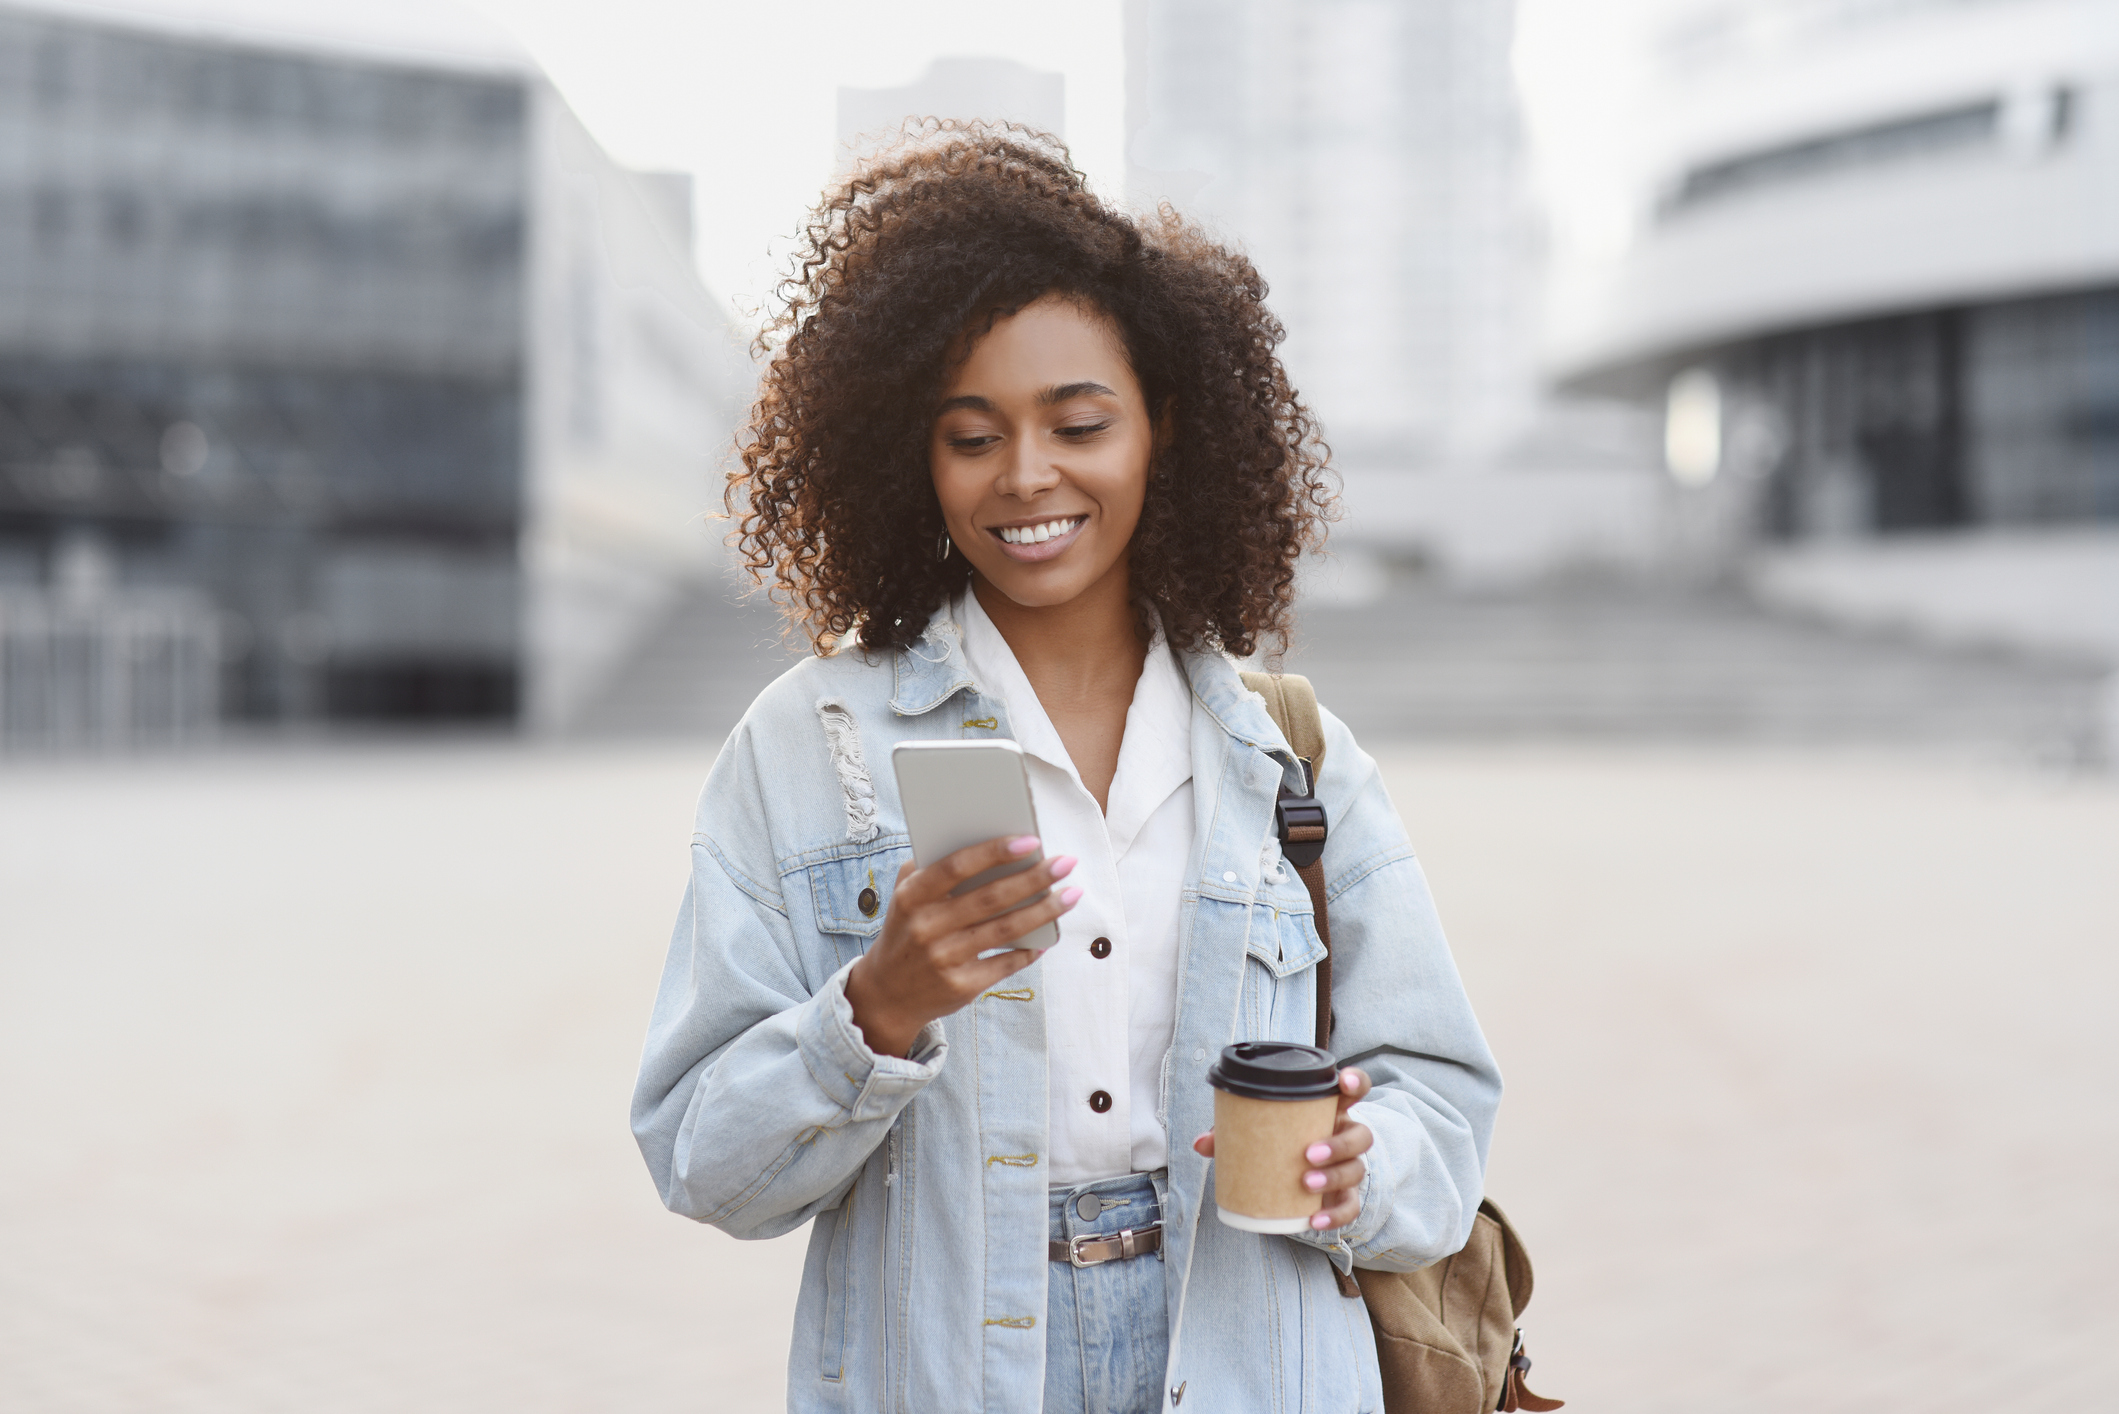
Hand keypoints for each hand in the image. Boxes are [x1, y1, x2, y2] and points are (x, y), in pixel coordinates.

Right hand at [843, 835, 1079, 1057]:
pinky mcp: (961, 986)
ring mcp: (944, 959)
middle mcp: (926, 927)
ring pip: (1005, 929)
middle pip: (990, 897)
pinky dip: (1030, 950)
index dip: (995, 851)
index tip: (1031, 840)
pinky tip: (1048, 936)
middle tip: (1065, 863)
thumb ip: (932, 867)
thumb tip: (987, 842)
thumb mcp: (905, 897)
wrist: (888, 994)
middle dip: (1034, 878)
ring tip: (1071, 894)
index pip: (957, 866)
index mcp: (912, 896)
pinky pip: (1006, 963)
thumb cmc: (908, 930)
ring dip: (1044, 911)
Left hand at [1193, 1066, 1373, 1231]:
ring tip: (1306, 1183)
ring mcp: (1349, 1166)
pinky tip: (1314, 1219)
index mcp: (1329, 1111)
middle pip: (1360, 1135)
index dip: (1354, 1081)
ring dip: (1334, 1176)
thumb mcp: (1258, 1131)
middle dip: (1338, 1144)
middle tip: (1308, 1153)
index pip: (1354, 1089)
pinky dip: (1334, 1215)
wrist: (1296, 1177)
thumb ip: (1232, 1132)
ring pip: (1357, 1169)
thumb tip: (1200, 1143)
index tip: (1343, 1081)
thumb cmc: (1278, 1140)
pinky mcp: (1345, 1196)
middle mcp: (1345, 1136)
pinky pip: (1350, 1206)